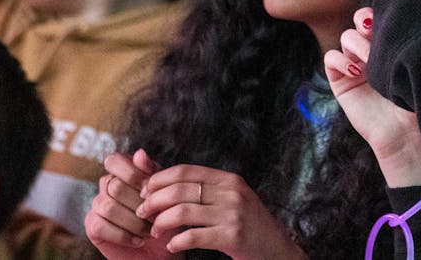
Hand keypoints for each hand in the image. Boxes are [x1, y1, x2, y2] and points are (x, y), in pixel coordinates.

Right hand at [85, 149, 177, 258]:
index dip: (131, 174)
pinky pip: (100, 226)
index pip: (114, 161)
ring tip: (149, 232)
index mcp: (122, 172)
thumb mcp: (164, 193)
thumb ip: (152, 173)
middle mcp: (106, 186)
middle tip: (155, 218)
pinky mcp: (92, 226)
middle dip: (138, 205)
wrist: (160, 251)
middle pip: (114, 186)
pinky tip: (138, 240)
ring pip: (108, 207)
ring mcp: (97, 205)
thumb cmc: (163, 219)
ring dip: (133, 223)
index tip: (149, 191)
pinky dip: (123, 235)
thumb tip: (140, 153)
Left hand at [136, 165, 305, 259]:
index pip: (184, 171)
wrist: (277, 250)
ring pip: (182, 212)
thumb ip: (202, 187)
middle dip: (154, 202)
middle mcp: (231, 192)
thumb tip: (162, 176)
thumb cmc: (247, 225)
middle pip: (179, 190)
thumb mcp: (230, 199)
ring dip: (161, 223)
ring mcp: (233, 214)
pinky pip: (193, 236)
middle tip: (142, 213)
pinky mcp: (232, 236)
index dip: (158, 180)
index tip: (144, 192)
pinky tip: (172, 246)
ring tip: (154, 231)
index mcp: (228, 179)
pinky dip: (176, 242)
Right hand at [323, 7, 420, 185]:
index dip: (381, 10)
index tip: (391, 17)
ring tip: (371, 61)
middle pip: (360, 19)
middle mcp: (374, 52)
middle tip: (374, 31)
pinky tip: (357, 71)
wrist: (410, 133)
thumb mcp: (419, 60)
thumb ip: (411, 34)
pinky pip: (330, 58)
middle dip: (366, 20)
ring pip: (345, 37)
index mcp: (394, 43)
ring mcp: (356, 66)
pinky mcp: (341, 82)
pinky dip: (340, 60)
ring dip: (357, 43)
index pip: (381, 14)